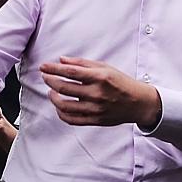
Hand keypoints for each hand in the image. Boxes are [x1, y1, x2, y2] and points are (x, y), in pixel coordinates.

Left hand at [40, 57, 160, 127]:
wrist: (138, 103)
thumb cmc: (121, 82)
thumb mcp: (105, 67)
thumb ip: (82, 63)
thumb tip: (62, 60)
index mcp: (100, 78)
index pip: (70, 72)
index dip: (53, 69)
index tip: (43, 67)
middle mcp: (96, 94)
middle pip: (64, 88)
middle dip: (50, 81)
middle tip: (45, 76)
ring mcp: (95, 109)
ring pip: (64, 105)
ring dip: (53, 97)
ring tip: (51, 91)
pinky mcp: (94, 120)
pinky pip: (71, 119)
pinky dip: (60, 112)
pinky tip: (59, 106)